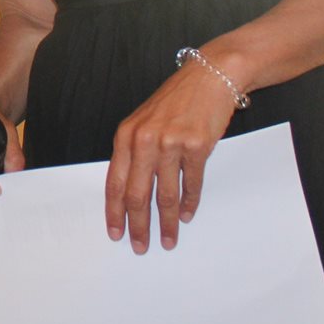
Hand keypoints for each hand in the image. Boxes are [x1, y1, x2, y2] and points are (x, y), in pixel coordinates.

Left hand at [105, 60, 240, 252]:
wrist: (209, 77)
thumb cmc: (175, 101)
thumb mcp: (144, 122)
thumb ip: (135, 152)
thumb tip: (130, 192)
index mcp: (126, 135)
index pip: (115, 182)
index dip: (114, 211)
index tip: (115, 233)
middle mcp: (145, 140)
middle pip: (137, 194)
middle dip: (138, 225)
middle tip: (140, 246)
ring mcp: (171, 143)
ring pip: (165, 194)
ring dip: (167, 222)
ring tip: (168, 240)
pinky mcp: (197, 146)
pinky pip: (191, 184)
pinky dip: (190, 204)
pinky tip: (187, 215)